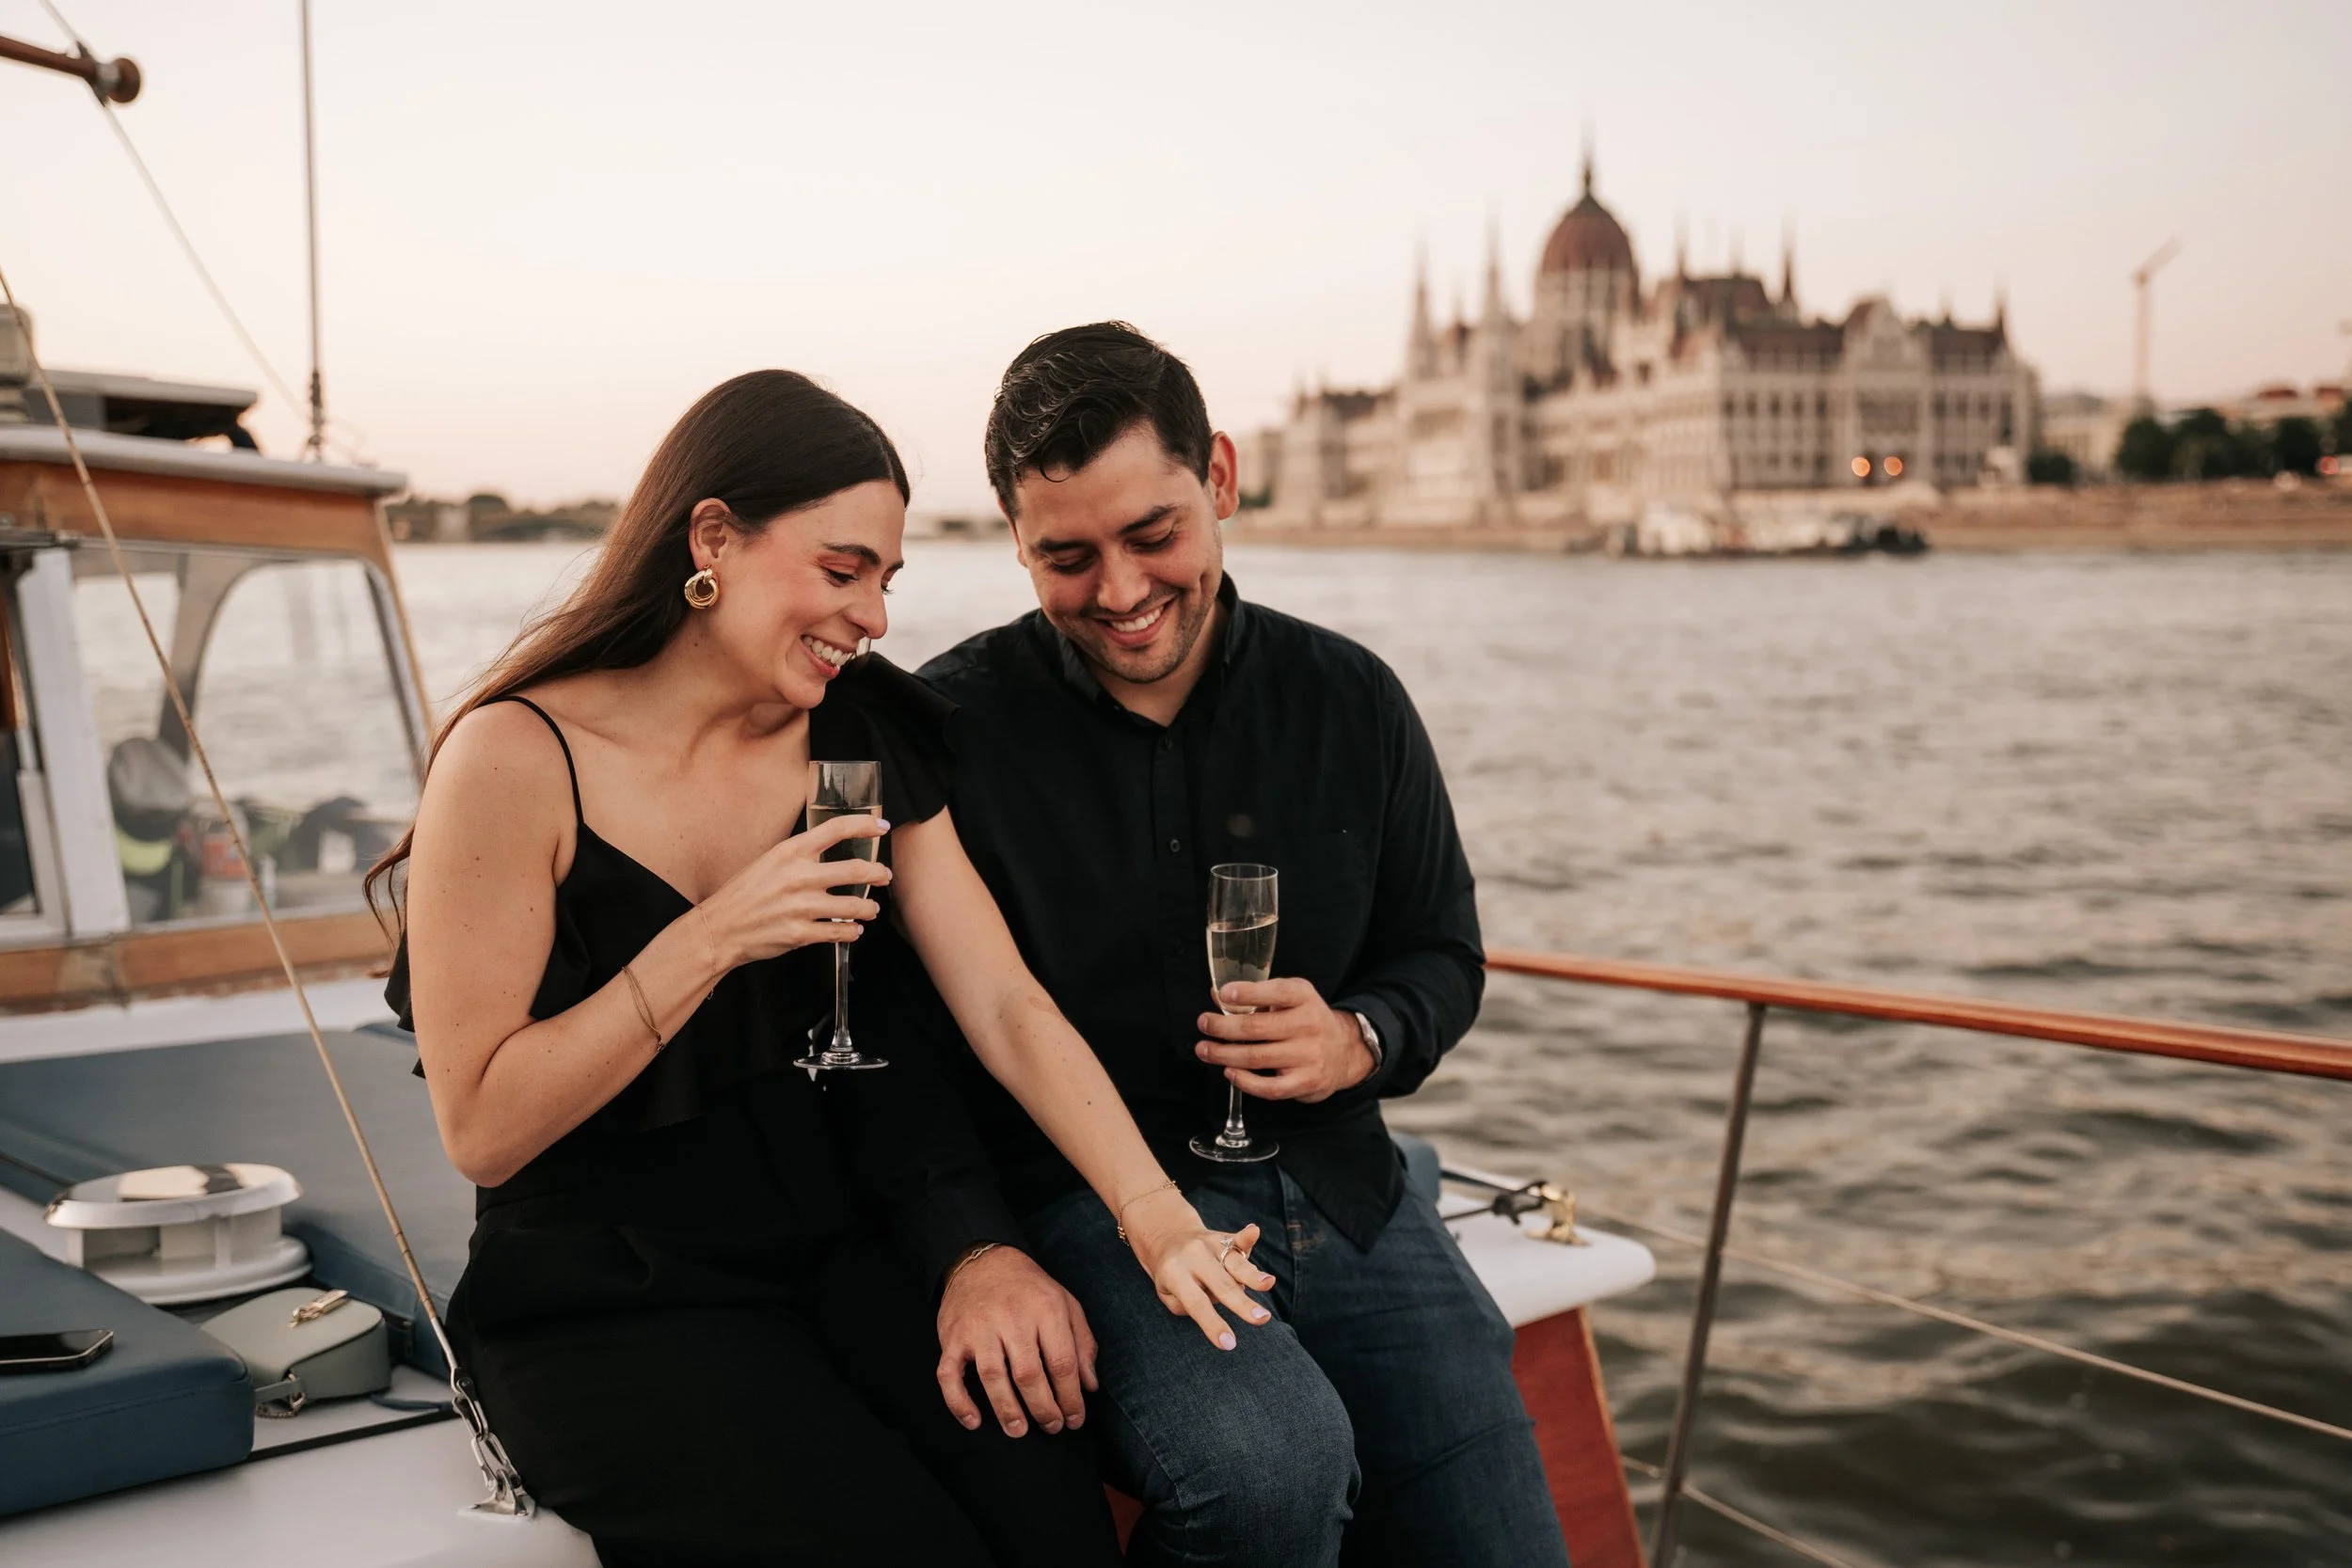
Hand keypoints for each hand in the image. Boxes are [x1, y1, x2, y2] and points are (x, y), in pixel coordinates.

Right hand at [695, 811, 893, 968]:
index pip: (836, 829)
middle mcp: (798, 876)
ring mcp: (800, 906)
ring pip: (854, 905)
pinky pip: (839, 932)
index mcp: (790, 852)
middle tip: (885, 876)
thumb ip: (800, 856)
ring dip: (869, 908)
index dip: (864, 825)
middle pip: (856, 870)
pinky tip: (854, 929)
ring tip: (871, 909)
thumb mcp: (770, 861)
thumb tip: (832, 851)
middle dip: (878, 873)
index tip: (882, 827)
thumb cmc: (745, 894)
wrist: (719, 928)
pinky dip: (852, 931)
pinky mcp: (800, 934)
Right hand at [935, 1247, 1097, 1437]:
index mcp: (1045, 1309)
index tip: (1075, 1419)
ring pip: (992, 1376)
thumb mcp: (1066, 1304)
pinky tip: (974, 1421)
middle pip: (1029, 1374)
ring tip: (1019, 1430)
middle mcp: (1012, 1317)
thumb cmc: (1031, 1289)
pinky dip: (959, 1402)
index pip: (1062, 1362)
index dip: (1071, 1397)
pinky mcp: (953, 1337)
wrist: (983, 1262)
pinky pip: (949, 1374)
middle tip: (1052, 1427)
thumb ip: (1082, 1343)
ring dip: (1007, 1410)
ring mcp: (979, 1327)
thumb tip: (1089, 1386)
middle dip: (1043, 1409)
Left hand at [1119, 1186, 1276, 1350]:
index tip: (1229, 1345)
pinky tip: (1254, 1231)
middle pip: (1221, 1284)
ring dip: (1253, 1275)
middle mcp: (1194, 1258)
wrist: (1167, 1237)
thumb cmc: (1171, 1277)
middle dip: (1242, 1304)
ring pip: (1234, 1263)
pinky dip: (1246, 1237)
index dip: (1212, 1324)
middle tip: (1261, 1319)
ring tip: (1269, 1283)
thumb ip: (1190, 1303)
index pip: (1196, 1303)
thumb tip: (1223, 1301)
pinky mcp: (1223, 1237)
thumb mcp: (1167, 1294)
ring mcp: (1209, 1245)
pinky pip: (1237, 1239)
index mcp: (1175, 1274)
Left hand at [1196, 978, 1373, 1102]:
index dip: (1249, 993)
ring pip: (1257, 1057)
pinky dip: (1245, 1081)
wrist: (1344, 1051)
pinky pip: (1270, 1087)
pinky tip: (1229, 1072)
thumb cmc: (1306, 1020)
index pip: (1277, 993)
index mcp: (1304, 997)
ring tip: (1204, 1050)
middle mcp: (1309, 1024)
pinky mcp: (1306, 1082)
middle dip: (1223, 1027)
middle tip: (1203, 1024)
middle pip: (1257, 1028)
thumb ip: (1255, 995)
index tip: (1224, 994)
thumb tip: (1217, 995)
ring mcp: (1309, 1055)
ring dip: (1224, 1054)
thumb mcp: (1288, 998)